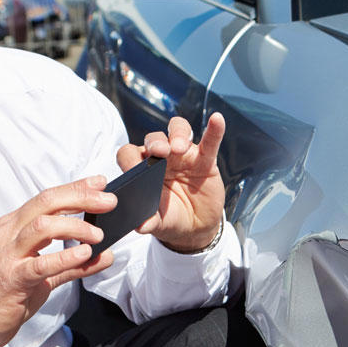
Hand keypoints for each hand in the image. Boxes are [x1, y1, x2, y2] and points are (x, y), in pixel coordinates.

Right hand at [0, 176, 116, 346]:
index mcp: (13, 227)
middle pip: (46, 203)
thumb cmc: (3, 297)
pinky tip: (84, 254)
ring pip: (43, 226)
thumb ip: (73, 265)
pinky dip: (65, 256)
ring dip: (76, 227)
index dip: (75, 188)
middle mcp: (7, 234)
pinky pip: (40, 263)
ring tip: (99, 235)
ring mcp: (7, 255)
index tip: (100, 183)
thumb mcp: (42, 276)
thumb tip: (106, 255)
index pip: (47, 198)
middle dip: (80, 198)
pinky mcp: (10, 279)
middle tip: (108, 201)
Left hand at [117, 112, 226, 252]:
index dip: (130, 159)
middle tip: (159, 152)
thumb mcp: (158, 223)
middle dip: (155, 143)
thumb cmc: (170, 218)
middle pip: (154, 139)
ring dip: (177, 134)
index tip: (134, 170)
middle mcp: (161, 157)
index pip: (130, 154)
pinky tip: (217, 119)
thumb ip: (149, 221)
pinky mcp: (205, 159)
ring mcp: (183, 156)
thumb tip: (140, 226)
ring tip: (179, 147)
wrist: (195, 226)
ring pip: (177, 131)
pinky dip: (214, 130)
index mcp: (142, 170)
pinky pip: (210, 141)